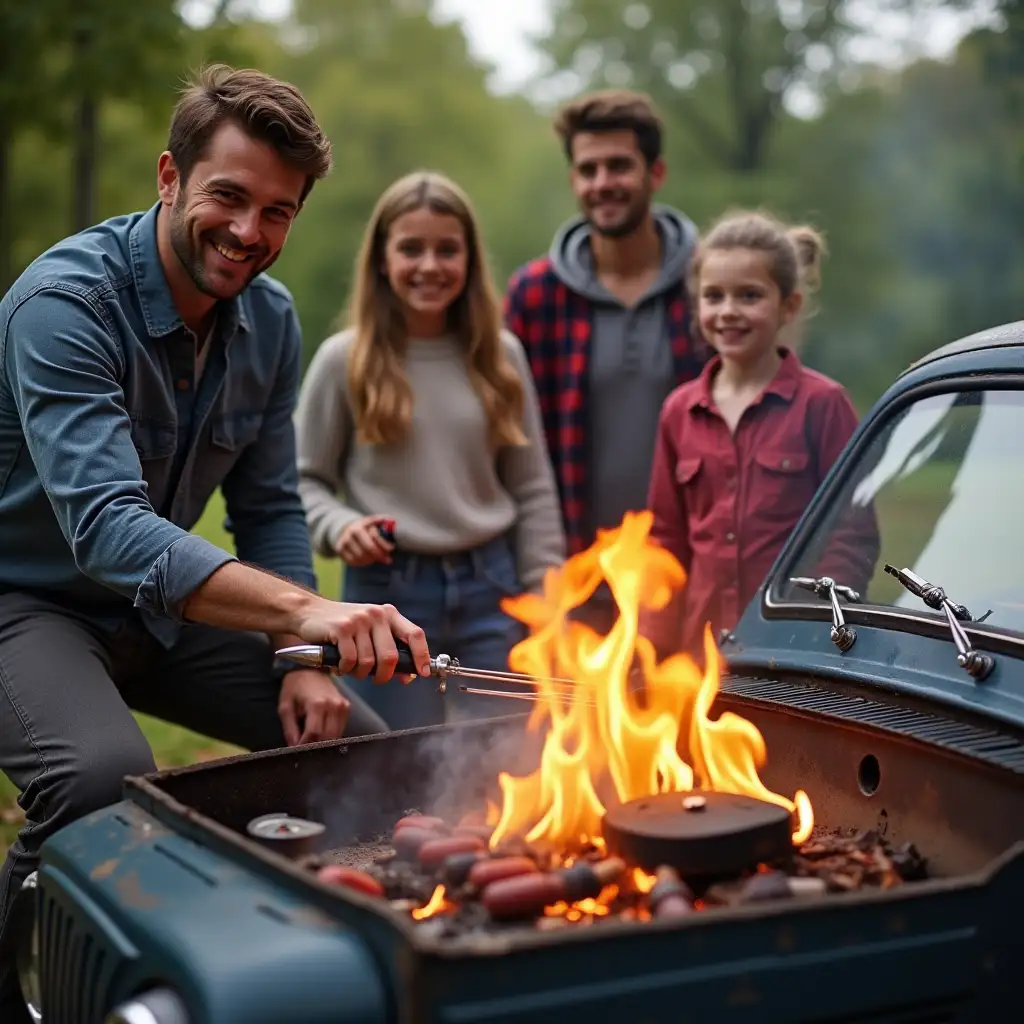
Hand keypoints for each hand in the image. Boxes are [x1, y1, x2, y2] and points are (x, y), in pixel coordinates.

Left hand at [278, 669, 349, 745]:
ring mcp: (343, 706)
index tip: (298, 752)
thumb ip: (290, 728)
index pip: (314, 734)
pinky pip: (341, 728)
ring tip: (313, 743)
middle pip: (328, 737)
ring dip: (325, 742)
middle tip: (305, 750)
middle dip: (316, 746)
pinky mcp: (347, 707)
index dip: (305, 746)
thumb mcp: (285, 707)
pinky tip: (322, 734)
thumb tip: (294, 748)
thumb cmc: (295, 686)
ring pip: (337, 735)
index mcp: (317, 704)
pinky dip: (332, 735)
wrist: (310, 667)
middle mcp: (334, 706)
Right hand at [294, 597, 430, 681]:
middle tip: (376, 679)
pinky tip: (340, 664)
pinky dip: (345, 669)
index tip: (423, 673)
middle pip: (390, 656)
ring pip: (368, 662)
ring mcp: (359, 620)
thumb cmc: (344, 627)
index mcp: (389, 614)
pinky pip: (350, 660)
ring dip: (360, 673)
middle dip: (384, 675)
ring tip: (352, 667)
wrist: (309, 612)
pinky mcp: (341, 628)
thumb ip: (390, 652)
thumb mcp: (370, 634)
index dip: (422, 656)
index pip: (416, 634)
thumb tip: (409, 676)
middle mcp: (377, 614)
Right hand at [335, 515, 394, 566]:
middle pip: (368, 549)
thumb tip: (392, 520)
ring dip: (371, 559)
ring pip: (361, 557)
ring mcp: (343, 543)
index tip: (391, 549)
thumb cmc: (364, 528)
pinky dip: (362, 563)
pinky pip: (353, 561)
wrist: (346, 529)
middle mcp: (350, 534)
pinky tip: (367, 560)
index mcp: (359, 526)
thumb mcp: (372, 522)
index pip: (374, 538)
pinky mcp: (339, 550)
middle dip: (379, 555)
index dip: (384, 545)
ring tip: (376, 557)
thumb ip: (382, 521)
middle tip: (386, 559)